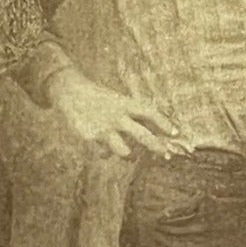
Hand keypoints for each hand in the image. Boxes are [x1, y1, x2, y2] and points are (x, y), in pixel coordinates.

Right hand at [46, 68, 183, 157]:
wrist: (70, 92)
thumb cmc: (99, 98)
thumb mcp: (117, 101)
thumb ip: (132, 116)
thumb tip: (151, 133)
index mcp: (125, 103)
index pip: (149, 112)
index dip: (163, 122)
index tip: (175, 132)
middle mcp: (117, 116)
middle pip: (142, 135)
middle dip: (156, 146)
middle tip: (166, 154)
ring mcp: (104, 128)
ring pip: (124, 151)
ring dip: (129, 155)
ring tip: (128, 154)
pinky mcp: (91, 138)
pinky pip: (104, 152)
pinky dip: (105, 151)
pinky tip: (99, 144)